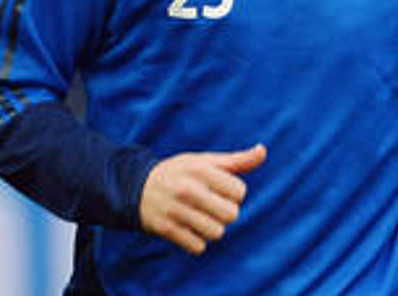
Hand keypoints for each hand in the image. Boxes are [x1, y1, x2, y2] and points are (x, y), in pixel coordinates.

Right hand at [139, 143, 266, 254]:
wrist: (135, 188)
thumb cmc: (179, 173)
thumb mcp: (204, 161)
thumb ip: (236, 160)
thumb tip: (262, 151)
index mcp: (201, 170)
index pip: (239, 192)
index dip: (234, 193)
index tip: (220, 190)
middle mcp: (188, 189)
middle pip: (231, 214)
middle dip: (226, 212)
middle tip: (212, 206)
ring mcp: (176, 211)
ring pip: (216, 233)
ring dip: (213, 229)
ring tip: (201, 218)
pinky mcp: (166, 229)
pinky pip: (197, 247)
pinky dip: (197, 242)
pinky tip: (188, 229)